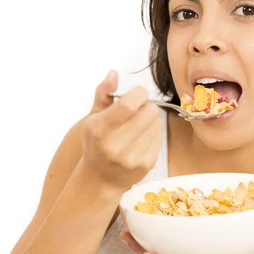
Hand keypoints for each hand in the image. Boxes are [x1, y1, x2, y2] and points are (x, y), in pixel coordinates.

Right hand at [82, 70, 161, 192]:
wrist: (101, 179)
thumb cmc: (96, 143)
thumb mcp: (93, 118)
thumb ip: (103, 94)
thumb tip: (113, 73)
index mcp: (99, 130)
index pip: (130, 104)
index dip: (139, 94)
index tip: (136, 95)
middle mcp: (114, 146)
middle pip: (149, 112)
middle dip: (146, 105)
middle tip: (138, 109)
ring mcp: (132, 158)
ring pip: (157, 123)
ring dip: (151, 118)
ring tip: (138, 124)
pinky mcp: (146, 165)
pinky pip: (160, 137)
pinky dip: (153, 132)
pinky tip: (141, 137)